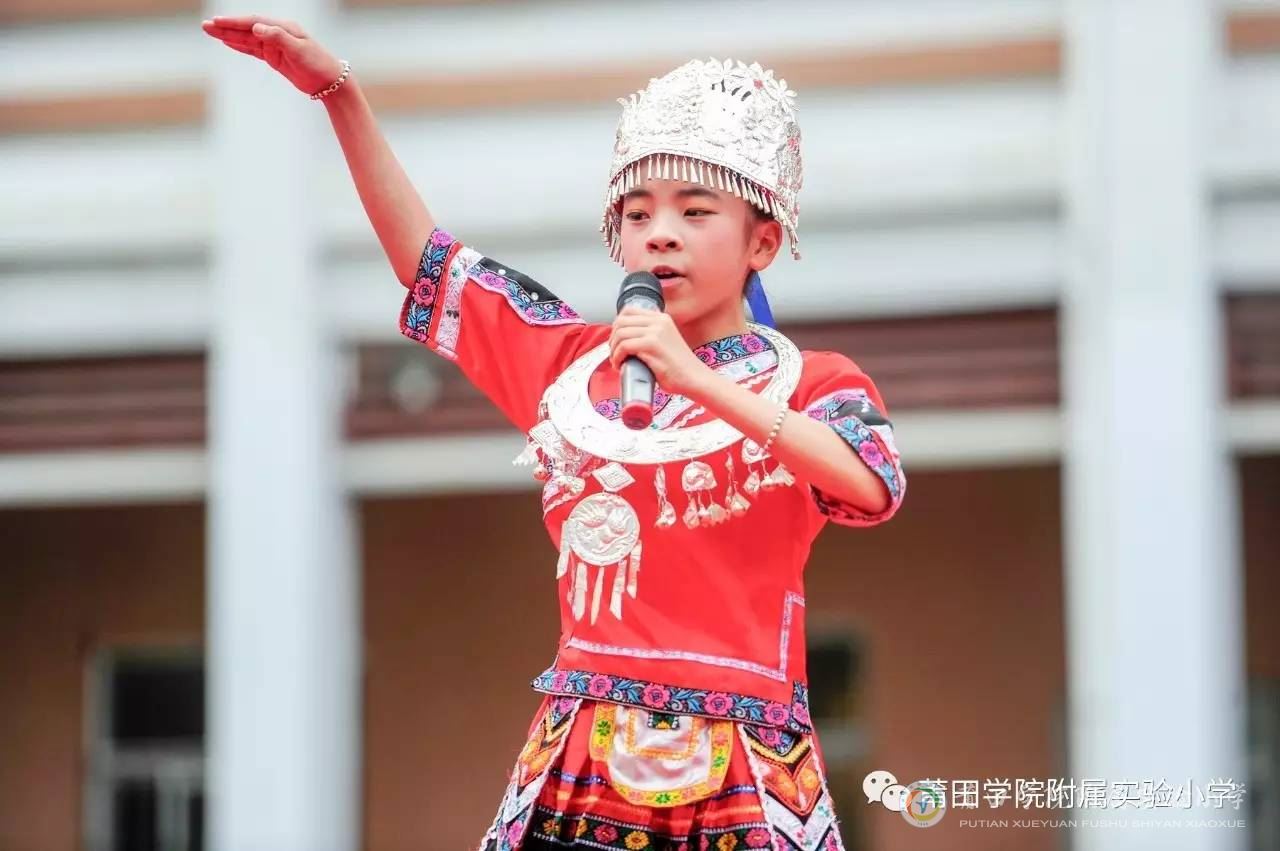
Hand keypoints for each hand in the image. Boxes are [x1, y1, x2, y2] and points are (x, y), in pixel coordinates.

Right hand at [201, 15, 343, 96]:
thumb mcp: (299, 51)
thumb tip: (257, 28)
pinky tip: (227, 42)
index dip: (235, 22)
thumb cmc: (318, 64)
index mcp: (284, 28)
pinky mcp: (274, 57)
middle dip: (226, 27)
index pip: (254, 22)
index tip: (218, 22)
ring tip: (210, 32)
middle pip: (247, 29)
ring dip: (229, 36)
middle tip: (205, 25)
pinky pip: (253, 50)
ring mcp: (275, 45)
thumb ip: (278, 38)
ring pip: (247, 39)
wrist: (330, 82)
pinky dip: (239, 46)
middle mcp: (277, 33)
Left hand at [608, 307, 712, 397]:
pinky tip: (620, 365)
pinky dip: (617, 357)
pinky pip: (624, 346)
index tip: (616, 341)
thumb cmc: (679, 368)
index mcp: (661, 318)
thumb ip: (649, 336)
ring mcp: (656, 332)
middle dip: (612, 339)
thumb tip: (625, 339)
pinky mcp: (652, 345)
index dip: (617, 326)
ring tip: (617, 361)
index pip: (628, 311)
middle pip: (621, 321)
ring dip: (613, 349)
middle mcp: (659, 321)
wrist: (695, 378)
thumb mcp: (665, 342)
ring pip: (620, 333)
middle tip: (614, 354)